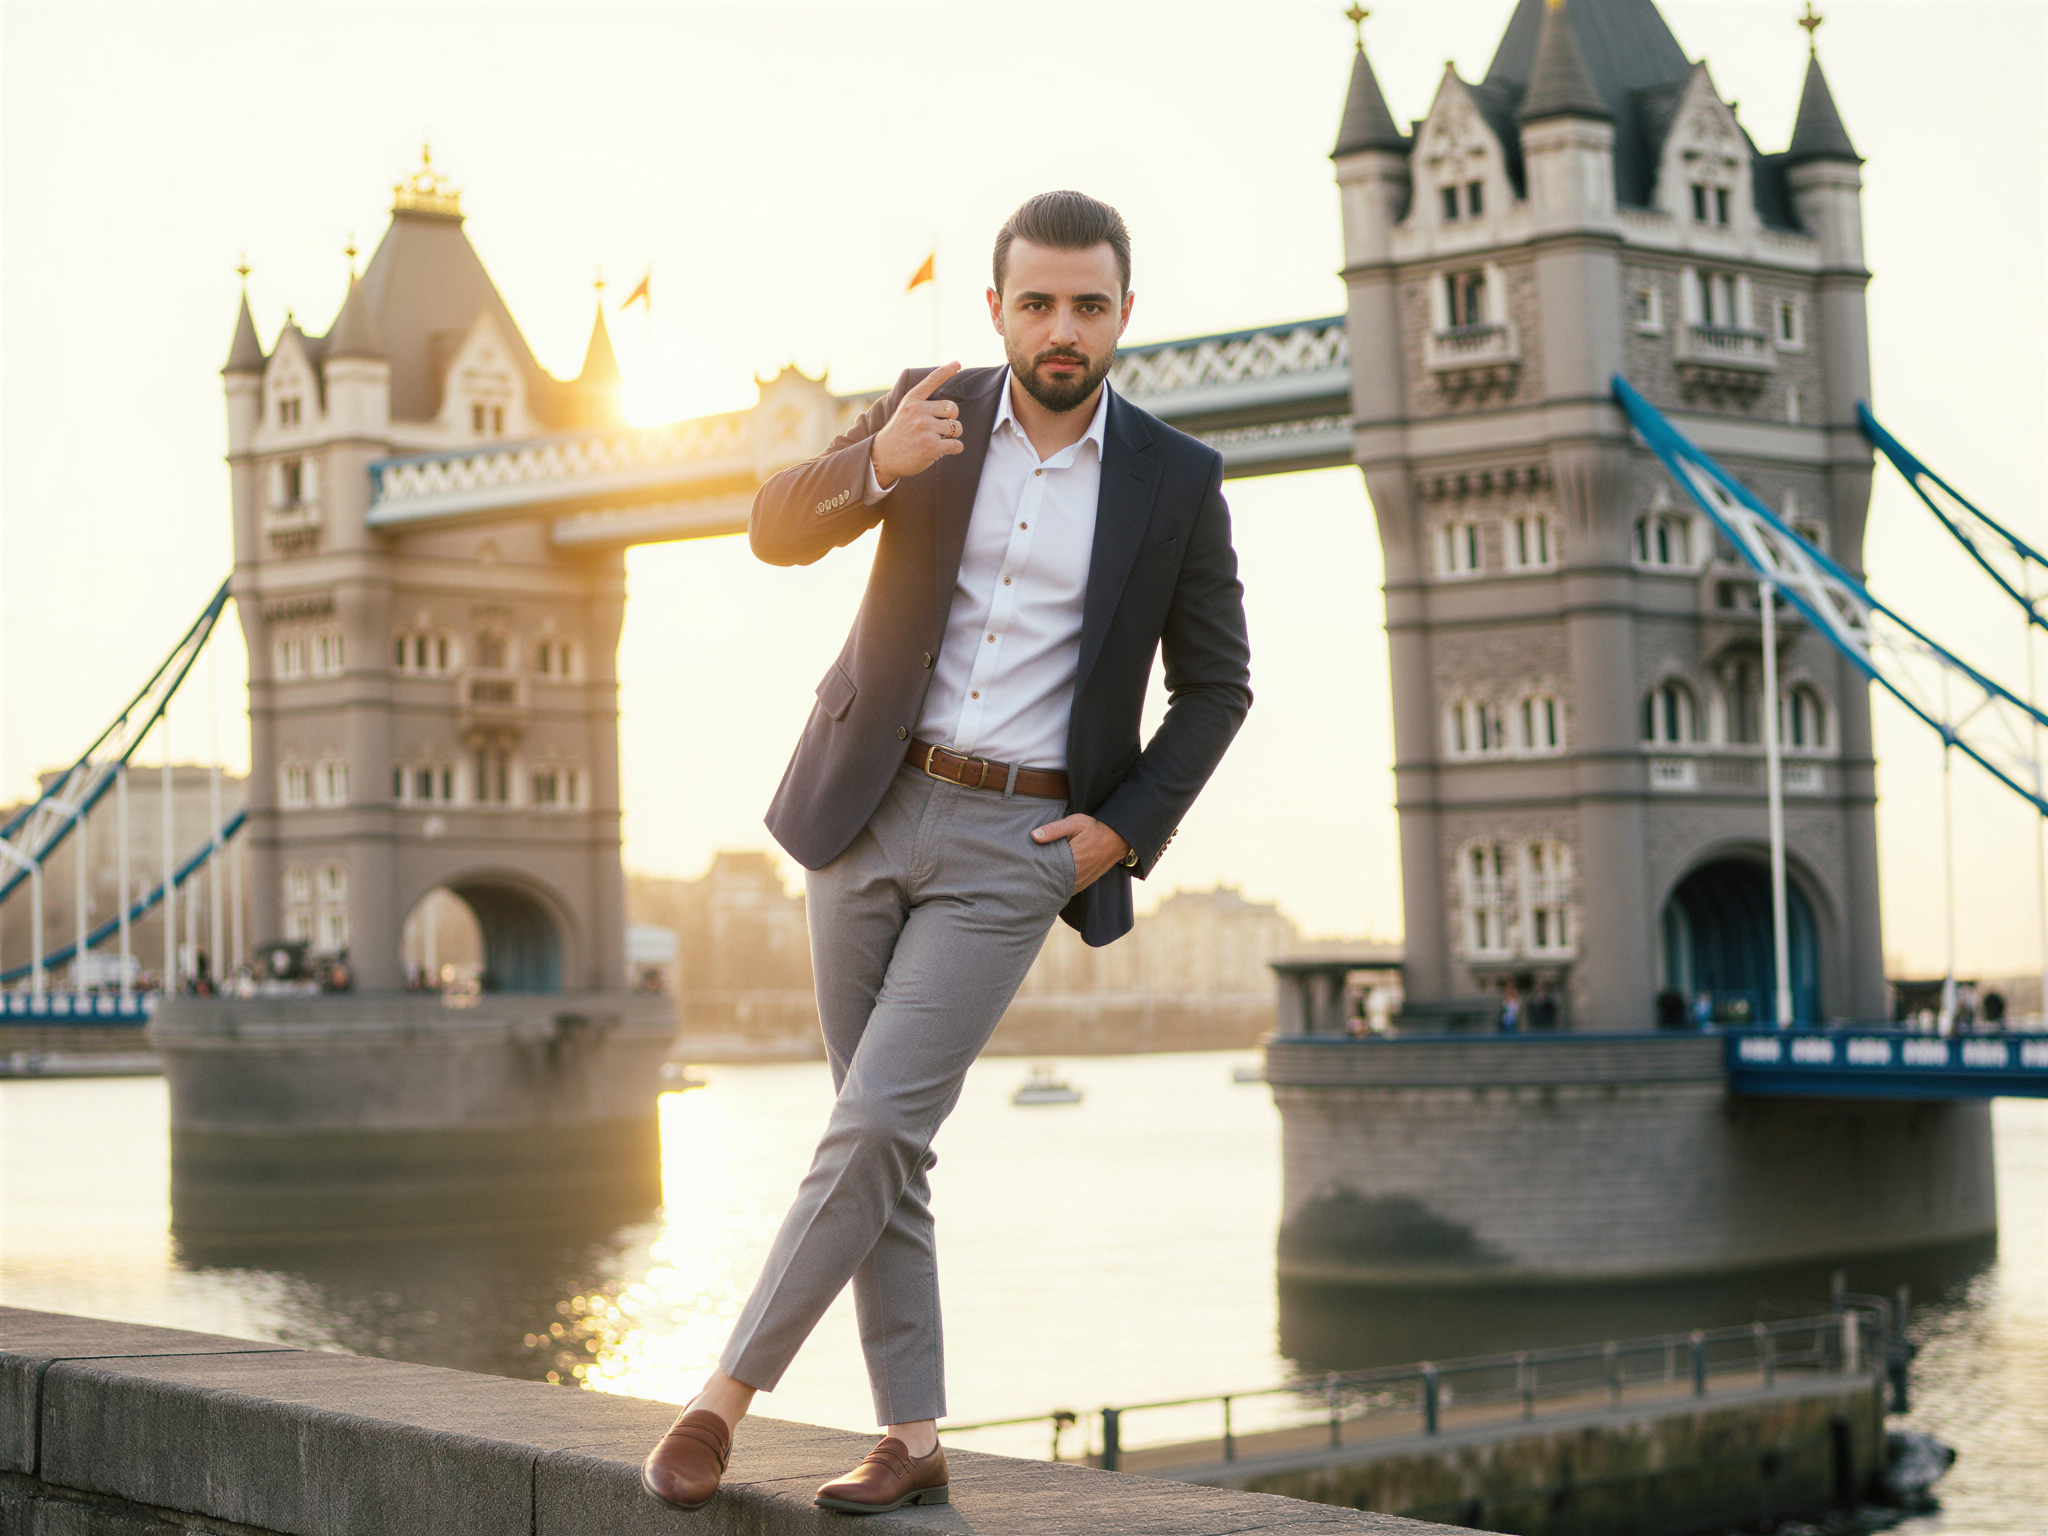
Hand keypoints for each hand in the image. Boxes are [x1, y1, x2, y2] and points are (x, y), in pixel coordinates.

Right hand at [871, 362, 964, 488]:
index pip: (932, 381)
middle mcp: (919, 412)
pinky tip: (944, 449)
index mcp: (912, 401)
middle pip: (952, 408)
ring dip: (952, 435)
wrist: (883, 458)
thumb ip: (920, 404)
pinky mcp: (932, 446)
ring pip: (957, 427)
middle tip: (941, 427)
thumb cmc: (897, 435)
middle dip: (952, 418)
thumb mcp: (903, 412)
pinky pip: (956, 444)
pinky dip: (955, 448)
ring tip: (938, 439)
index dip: (946, 371)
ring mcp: (926, 428)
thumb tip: (946, 403)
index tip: (957, 363)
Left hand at [1032, 814, 1131, 895]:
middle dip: (1039, 879)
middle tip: (1026, 873)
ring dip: (1049, 883)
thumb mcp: (1075, 823)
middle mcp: (1076, 876)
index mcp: (1071, 860)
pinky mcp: (1083, 884)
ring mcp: (1080, 882)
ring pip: (1058, 888)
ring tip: (1036, 876)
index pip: (1046, 871)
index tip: (1024, 866)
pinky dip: (1058, 886)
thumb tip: (1034, 836)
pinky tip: (1051, 879)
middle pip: (1050, 882)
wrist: (1117, 839)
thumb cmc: (1095, 829)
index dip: (1034, 870)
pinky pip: (1067, 889)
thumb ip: (1054, 829)